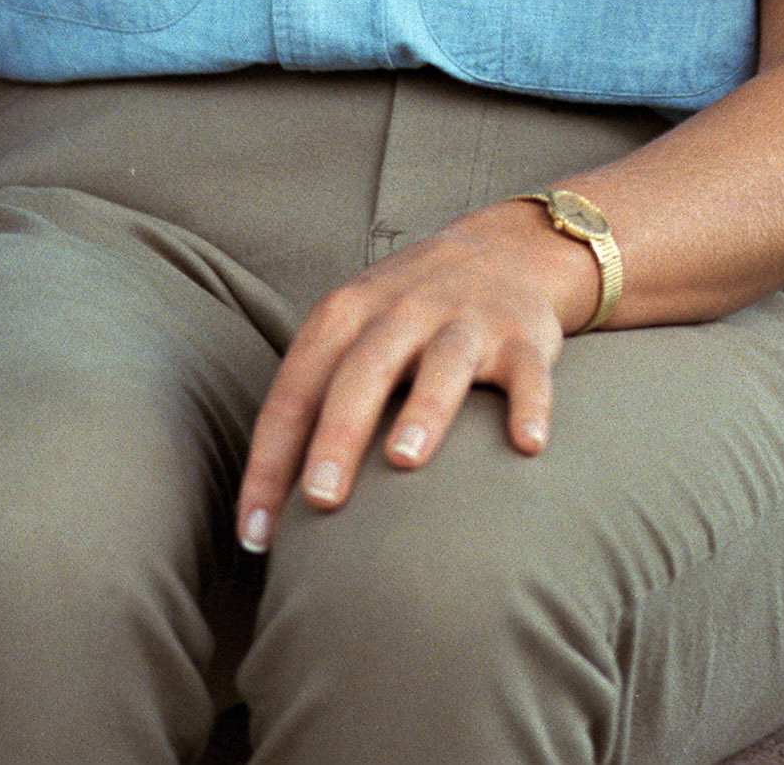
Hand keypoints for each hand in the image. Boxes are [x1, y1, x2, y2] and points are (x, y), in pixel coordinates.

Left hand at [234, 200, 601, 549]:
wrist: (503, 248)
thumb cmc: (405, 315)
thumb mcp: (351, 331)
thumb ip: (315, 399)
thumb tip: (266, 507)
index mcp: (347, 314)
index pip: (296, 388)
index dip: (270, 460)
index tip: (253, 535)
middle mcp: (403, 311)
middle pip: (363, 370)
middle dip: (338, 432)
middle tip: (320, 499)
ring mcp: (466, 320)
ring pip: (442, 361)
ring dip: (423, 408)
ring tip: (405, 460)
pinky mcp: (522, 336)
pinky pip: (528, 372)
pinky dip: (530, 405)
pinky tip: (528, 445)